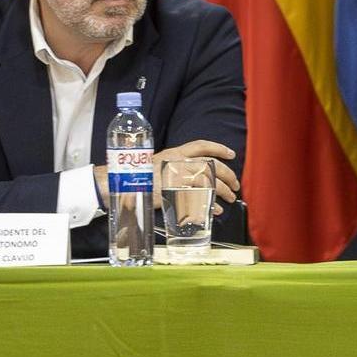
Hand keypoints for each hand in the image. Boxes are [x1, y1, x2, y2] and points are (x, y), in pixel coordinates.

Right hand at [95, 140, 239, 213]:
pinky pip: (198, 199)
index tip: (232, 154)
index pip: (201, 146)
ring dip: (224, 190)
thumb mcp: (159, 166)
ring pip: (209, 181)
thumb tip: (196, 177)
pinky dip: (211, 205)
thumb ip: (177, 169)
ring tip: (230, 198)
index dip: (219, 148)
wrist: (121, 184)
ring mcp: (177, 177)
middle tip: (236, 184)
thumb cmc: (139, 177)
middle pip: (211, 165)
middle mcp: (177, 162)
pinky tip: (216, 211)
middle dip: (228, 174)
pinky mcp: (174, 193)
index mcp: (174, 153)